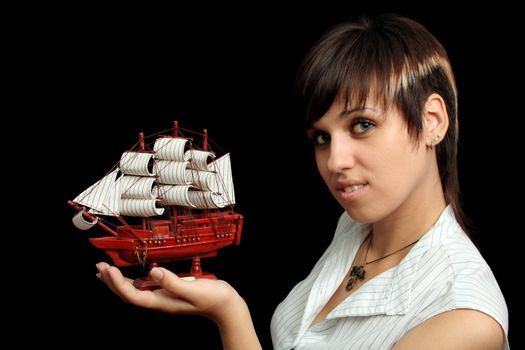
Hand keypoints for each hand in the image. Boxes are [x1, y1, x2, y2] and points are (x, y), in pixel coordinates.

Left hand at [95, 262, 240, 321]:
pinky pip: (145, 286)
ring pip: (134, 290)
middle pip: (128, 294)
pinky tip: (131, 276)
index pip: (133, 294)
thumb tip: (153, 272)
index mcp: (163, 301)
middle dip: (112, 281)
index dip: (118, 283)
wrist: (226, 305)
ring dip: (119, 281)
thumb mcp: (194, 289)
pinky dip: (133, 280)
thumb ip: (173, 282)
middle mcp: (160, 299)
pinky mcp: (169, 290)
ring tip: (107, 272)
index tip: (109, 269)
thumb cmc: (213, 299)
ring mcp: (164, 296)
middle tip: (100, 267)